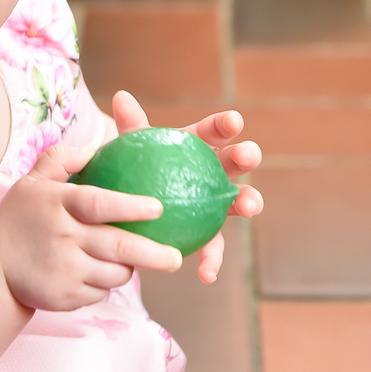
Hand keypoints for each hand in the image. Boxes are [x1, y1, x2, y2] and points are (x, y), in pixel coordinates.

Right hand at [0, 143, 182, 311]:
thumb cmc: (17, 219)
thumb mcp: (31, 182)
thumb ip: (62, 159)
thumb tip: (97, 147)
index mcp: (57, 204)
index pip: (99, 204)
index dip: (131, 206)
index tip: (158, 208)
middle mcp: (61, 237)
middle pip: (118, 247)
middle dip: (154, 254)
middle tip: (176, 257)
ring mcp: (63, 270)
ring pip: (115, 274)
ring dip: (129, 268)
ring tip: (134, 261)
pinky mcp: (65, 297)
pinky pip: (101, 292)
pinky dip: (106, 284)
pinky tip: (98, 274)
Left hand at [111, 90, 263, 284]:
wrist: (129, 204)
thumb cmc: (134, 169)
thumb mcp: (131, 149)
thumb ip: (131, 127)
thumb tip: (120, 96)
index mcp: (197, 146)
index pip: (214, 131)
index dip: (225, 125)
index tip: (233, 121)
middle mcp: (214, 172)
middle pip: (235, 162)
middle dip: (247, 155)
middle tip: (247, 155)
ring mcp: (216, 203)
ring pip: (238, 201)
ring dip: (249, 201)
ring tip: (250, 206)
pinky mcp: (209, 234)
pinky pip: (214, 247)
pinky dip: (212, 260)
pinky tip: (205, 275)